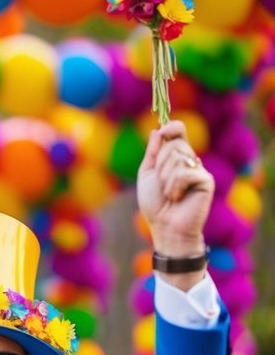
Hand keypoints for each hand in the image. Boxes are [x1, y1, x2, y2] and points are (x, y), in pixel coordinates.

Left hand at [136, 120, 213, 260]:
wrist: (165, 227)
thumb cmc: (155, 205)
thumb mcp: (147, 175)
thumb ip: (152, 153)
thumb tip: (157, 130)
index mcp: (177, 157)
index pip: (179, 131)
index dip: (171, 127)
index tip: (162, 132)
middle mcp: (191, 161)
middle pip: (175, 144)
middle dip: (160, 164)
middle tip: (161, 184)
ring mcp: (200, 170)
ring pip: (178, 158)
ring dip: (166, 179)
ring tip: (170, 194)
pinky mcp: (206, 181)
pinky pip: (185, 172)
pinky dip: (175, 187)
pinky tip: (178, 198)